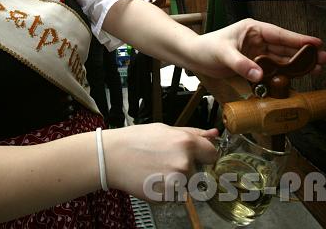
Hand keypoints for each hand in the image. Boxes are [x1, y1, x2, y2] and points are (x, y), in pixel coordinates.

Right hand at [102, 124, 218, 198]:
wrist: (111, 157)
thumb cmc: (135, 140)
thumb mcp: (164, 129)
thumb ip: (193, 133)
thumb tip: (214, 135)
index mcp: (186, 142)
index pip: (212, 154)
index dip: (203, 155)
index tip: (195, 156)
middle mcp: (184, 163)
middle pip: (198, 171)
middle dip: (186, 168)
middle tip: (164, 160)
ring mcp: (175, 182)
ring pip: (186, 184)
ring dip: (176, 180)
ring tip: (156, 169)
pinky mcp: (166, 196)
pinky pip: (174, 195)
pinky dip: (166, 190)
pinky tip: (152, 178)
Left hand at [190, 18, 325, 81]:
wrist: (193, 57)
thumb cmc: (205, 48)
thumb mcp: (222, 54)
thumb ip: (242, 64)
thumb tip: (260, 74)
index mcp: (253, 29)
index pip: (280, 34)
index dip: (299, 39)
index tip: (317, 43)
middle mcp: (258, 39)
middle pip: (285, 47)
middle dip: (304, 53)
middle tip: (325, 58)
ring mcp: (256, 52)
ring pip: (281, 58)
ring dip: (297, 64)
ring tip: (317, 69)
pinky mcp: (253, 64)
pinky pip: (272, 69)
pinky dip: (284, 73)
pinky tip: (297, 78)